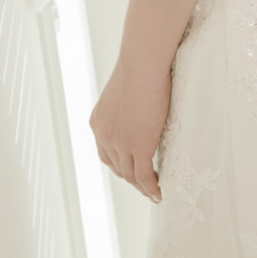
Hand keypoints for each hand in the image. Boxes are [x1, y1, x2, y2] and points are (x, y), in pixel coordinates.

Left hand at [89, 55, 171, 202]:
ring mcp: (120, 143)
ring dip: (142, 187)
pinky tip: (158, 192)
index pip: (105, 153)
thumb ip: (127, 108)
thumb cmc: (140, 68)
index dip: (118, 165)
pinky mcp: (138, 145)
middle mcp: (104, 135)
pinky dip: (151, 187)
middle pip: (116, 167)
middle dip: (130, 178)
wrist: (142, 65)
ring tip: (154, 193)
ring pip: (129, 175)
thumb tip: (141, 108)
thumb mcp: (125, 93)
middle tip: (145, 186)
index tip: (130, 171)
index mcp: (98, 122)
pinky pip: (144, 175)